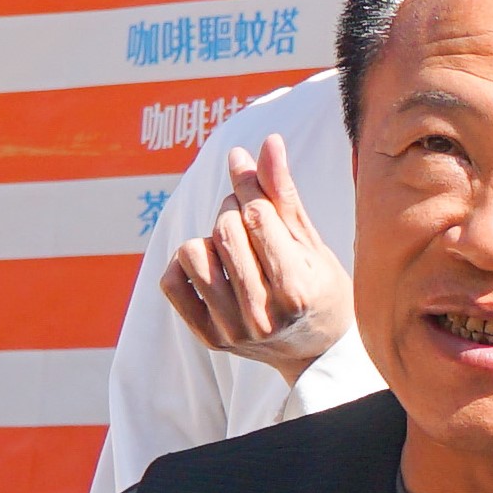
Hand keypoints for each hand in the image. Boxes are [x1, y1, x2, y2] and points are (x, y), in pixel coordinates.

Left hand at [158, 140, 348, 379]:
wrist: (316, 351)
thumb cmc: (321, 288)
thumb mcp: (311, 241)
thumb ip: (283, 193)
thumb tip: (267, 141)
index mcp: (297, 289)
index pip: (257, 216)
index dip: (249, 186)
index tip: (247, 173)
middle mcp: (263, 315)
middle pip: (225, 230)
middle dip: (232, 209)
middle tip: (250, 218)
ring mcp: (233, 330)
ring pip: (193, 251)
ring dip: (210, 238)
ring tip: (234, 248)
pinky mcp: (209, 338)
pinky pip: (172, 281)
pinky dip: (186, 263)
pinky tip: (213, 266)